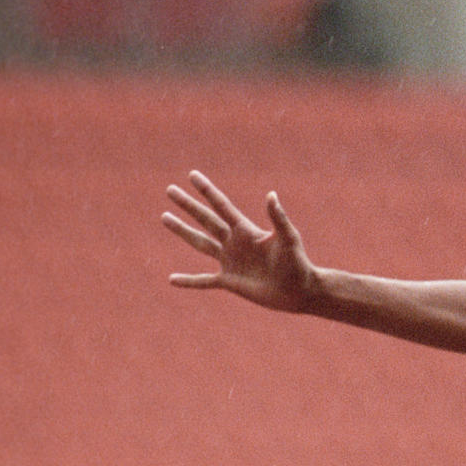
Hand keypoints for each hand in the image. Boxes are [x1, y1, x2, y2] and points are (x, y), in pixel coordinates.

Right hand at [163, 172, 316, 310]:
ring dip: (182, 231)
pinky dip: (189, 281)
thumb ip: (278, 218)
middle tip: (170, 189)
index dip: (207, 191)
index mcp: (246, 230)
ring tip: (165, 217)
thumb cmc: (298, 263)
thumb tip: (271, 195)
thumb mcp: (288, 239)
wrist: (300, 291)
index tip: (192, 175)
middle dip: (188, 205)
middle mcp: (235, 243)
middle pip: (205, 219)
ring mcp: (230, 262)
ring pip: (200, 243)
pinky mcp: (229, 282)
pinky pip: (204, 281)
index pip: (222, 206)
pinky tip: (172, 280)